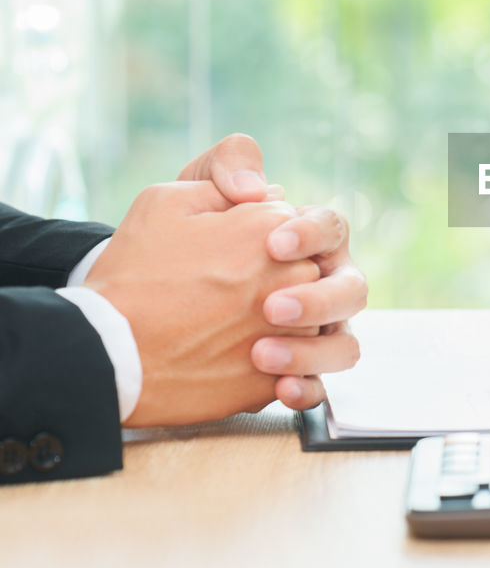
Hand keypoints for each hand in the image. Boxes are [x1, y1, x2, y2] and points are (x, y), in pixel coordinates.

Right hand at [85, 181, 321, 426]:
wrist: (104, 351)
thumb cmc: (133, 274)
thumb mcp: (165, 202)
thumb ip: (225, 189)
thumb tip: (270, 193)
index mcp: (272, 228)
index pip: (292, 226)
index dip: (260, 241)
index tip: (229, 255)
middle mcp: (293, 276)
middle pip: (307, 272)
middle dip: (277, 281)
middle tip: (226, 295)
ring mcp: (291, 330)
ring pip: (307, 322)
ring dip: (280, 325)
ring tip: (224, 329)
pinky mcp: (276, 378)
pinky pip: (290, 370)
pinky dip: (267, 366)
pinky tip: (228, 361)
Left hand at [179, 133, 366, 408]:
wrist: (135, 309)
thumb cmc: (176, 244)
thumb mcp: (189, 194)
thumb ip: (226, 166)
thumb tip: (258, 186)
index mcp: (308, 240)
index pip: (333, 228)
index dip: (312, 234)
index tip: (274, 244)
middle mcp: (321, 285)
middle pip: (352, 288)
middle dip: (319, 299)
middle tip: (273, 307)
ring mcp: (313, 332)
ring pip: (345, 344)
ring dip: (312, 351)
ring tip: (260, 355)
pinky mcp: (294, 371)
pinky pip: (319, 388)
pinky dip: (307, 388)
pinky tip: (280, 388)